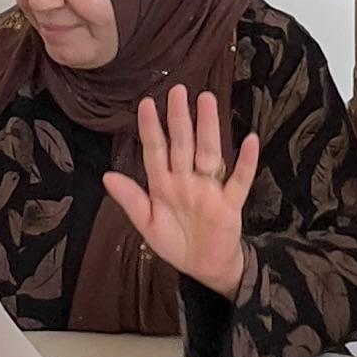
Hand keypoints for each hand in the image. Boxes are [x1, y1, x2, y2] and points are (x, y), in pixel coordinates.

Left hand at [100, 87, 260, 300]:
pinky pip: (239, 179)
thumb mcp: (147, 224)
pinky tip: (250, 140)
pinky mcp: (230, 203)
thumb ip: (131, 200)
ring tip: (207, 100)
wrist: (203, 267)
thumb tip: (107, 176)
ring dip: (208, 127)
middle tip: (179, 89)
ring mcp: (210, 188)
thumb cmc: (174, 242)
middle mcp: (186, 179)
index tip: (146, 103)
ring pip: (208, 152)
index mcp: (163, 183)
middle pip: (183, 143)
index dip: (151, 128)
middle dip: (180, 117)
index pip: (156, 150)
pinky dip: (246, 162)